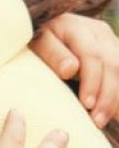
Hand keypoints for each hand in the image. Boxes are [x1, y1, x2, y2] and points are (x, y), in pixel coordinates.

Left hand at [31, 13, 118, 127]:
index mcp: (75, 26)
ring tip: (104, 120)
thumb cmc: (35, 42)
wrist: (43, 35)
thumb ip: (53, 55)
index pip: (92, 56)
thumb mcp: (37, 46)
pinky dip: (118, 95)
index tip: (87, 104)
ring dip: (116, 98)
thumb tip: (71, 69)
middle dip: (107, 96)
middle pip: (113, 65)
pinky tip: (114, 113)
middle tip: (97, 121)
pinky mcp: (115, 51)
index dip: (92, 82)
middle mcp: (98, 31)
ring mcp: (110, 40)